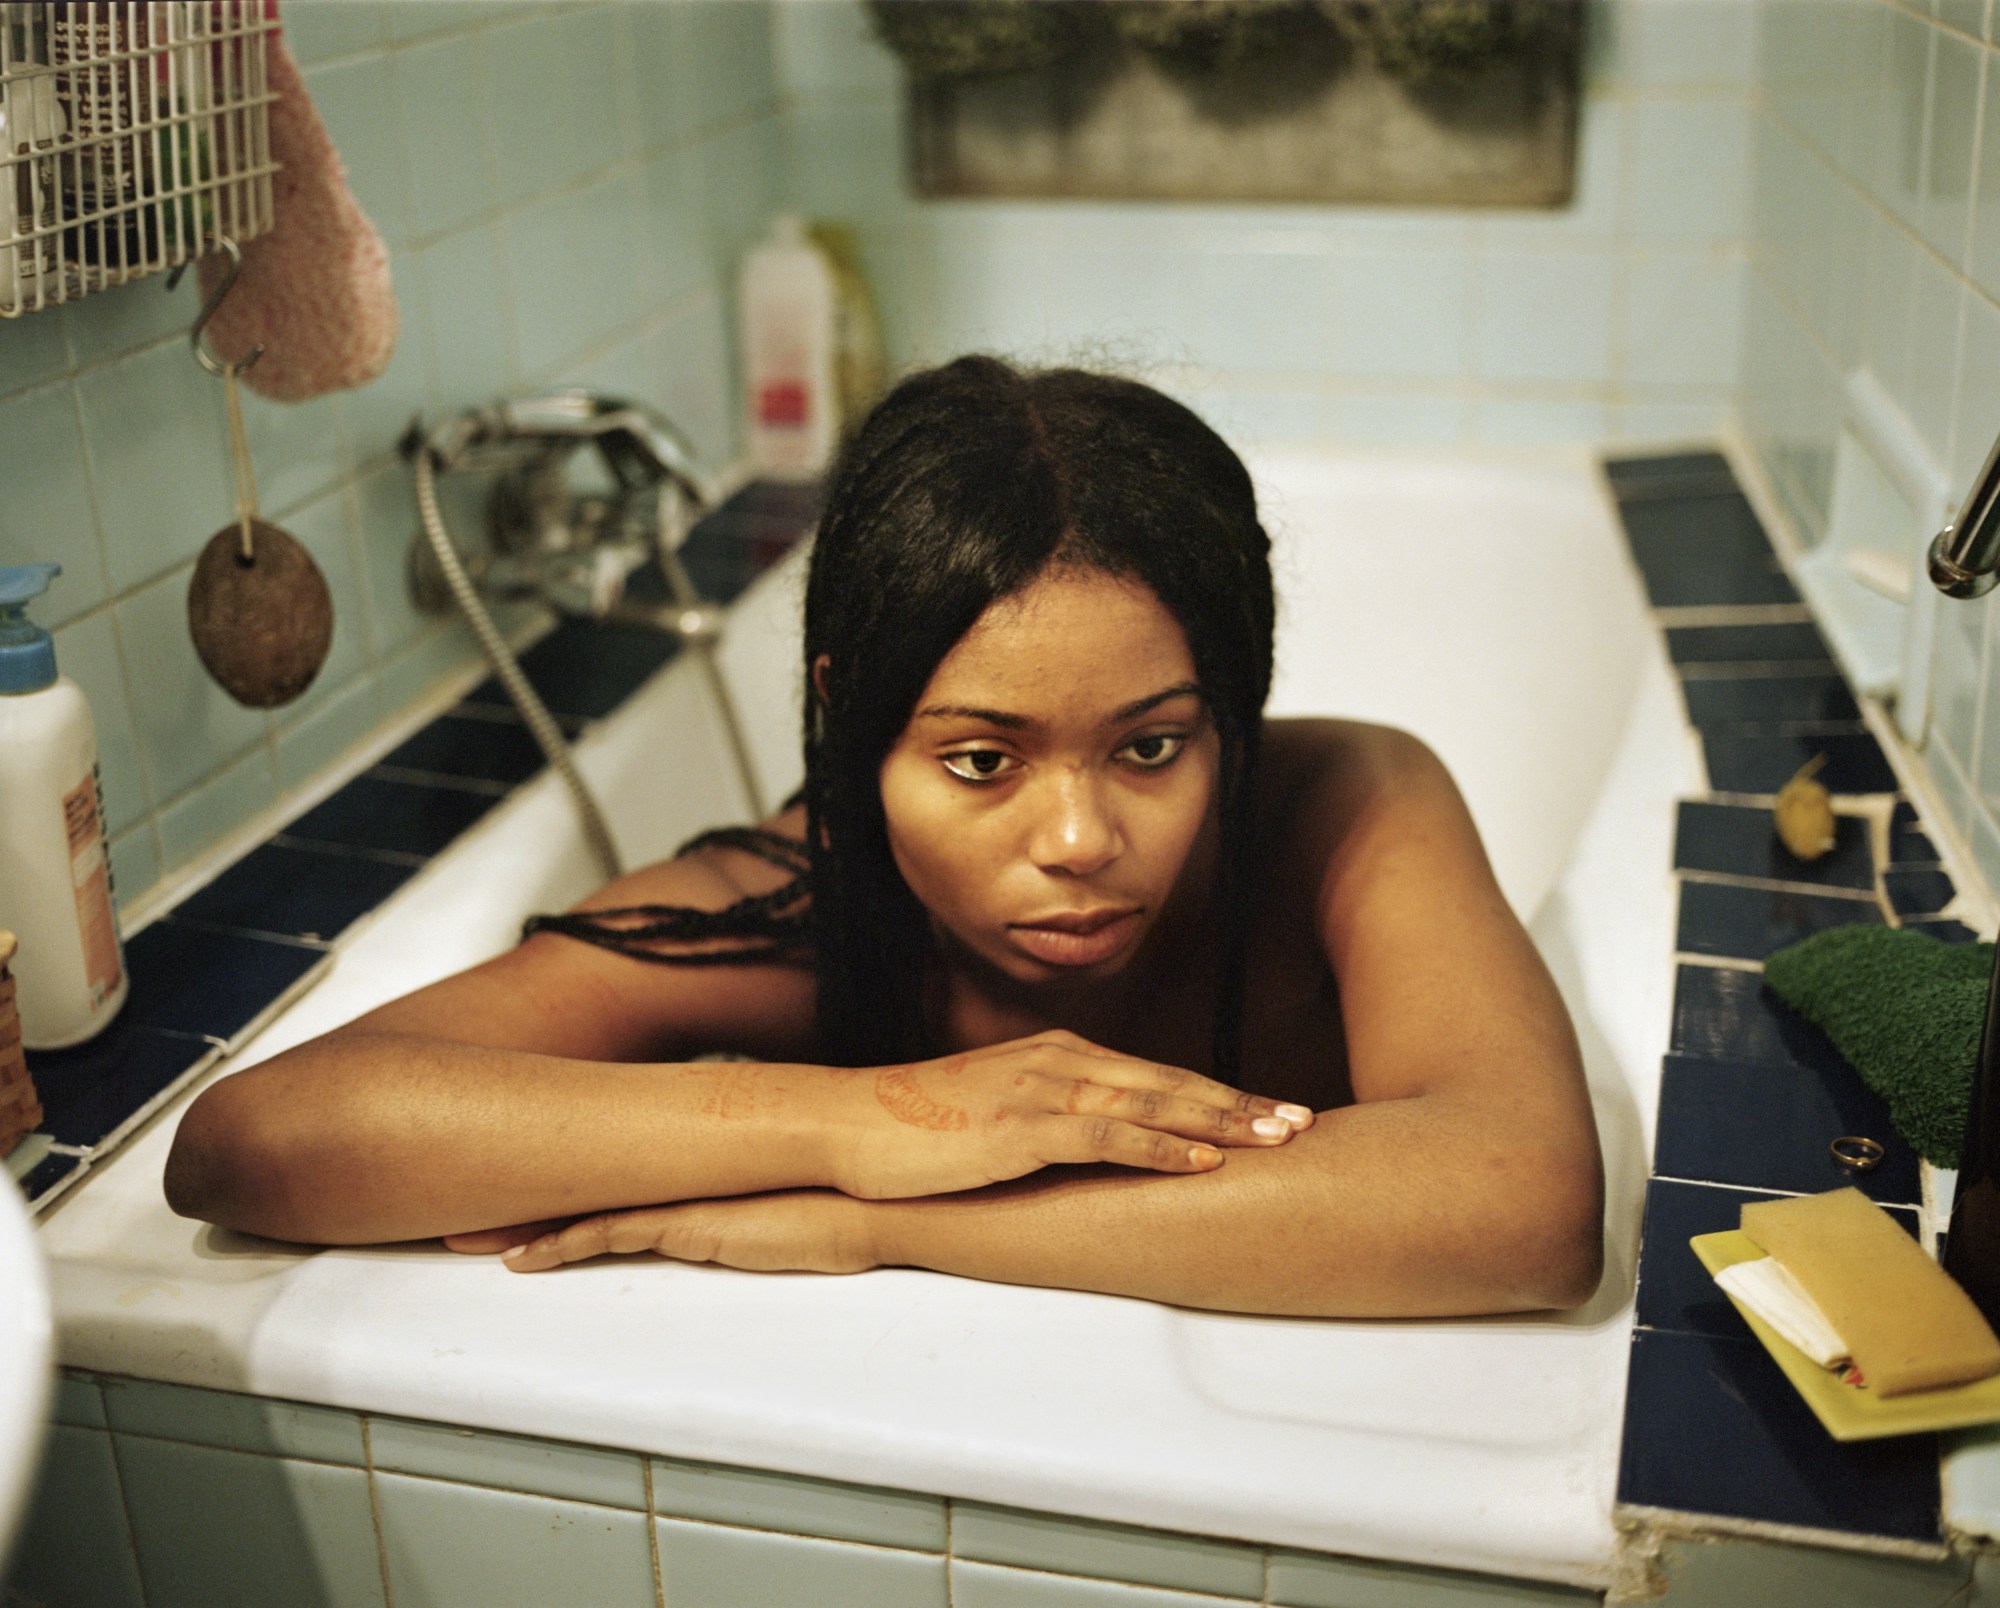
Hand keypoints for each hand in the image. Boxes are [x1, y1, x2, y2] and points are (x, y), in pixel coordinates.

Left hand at [488, 1192, 877, 1274]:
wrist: (862, 1208)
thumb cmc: (829, 1210)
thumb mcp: (766, 1201)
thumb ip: (730, 1196)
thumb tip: (715, 1204)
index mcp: (688, 1167)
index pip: (606, 1167)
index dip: (554, 1176)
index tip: (510, 1178)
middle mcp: (674, 1174)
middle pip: (576, 1180)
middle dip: (513, 1192)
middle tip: (459, 1204)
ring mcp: (676, 1195)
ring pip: (578, 1206)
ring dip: (518, 1226)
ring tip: (465, 1238)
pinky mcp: (682, 1223)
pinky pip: (605, 1235)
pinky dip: (557, 1247)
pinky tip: (521, 1262)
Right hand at [822, 1029, 1312, 1199]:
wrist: (844, 1122)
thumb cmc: (910, 1127)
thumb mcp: (990, 1116)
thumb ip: (1043, 1122)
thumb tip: (1085, 1153)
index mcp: (1054, 1057)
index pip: (1154, 1075)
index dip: (1218, 1093)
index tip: (1270, 1110)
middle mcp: (1059, 1062)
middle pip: (1170, 1082)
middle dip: (1242, 1103)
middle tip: (1304, 1121)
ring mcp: (1042, 1090)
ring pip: (1154, 1102)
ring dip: (1223, 1120)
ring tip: (1280, 1139)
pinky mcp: (1022, 1126)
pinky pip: (1109, 1134)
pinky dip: (1164, 1144)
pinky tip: (1205, 1159)